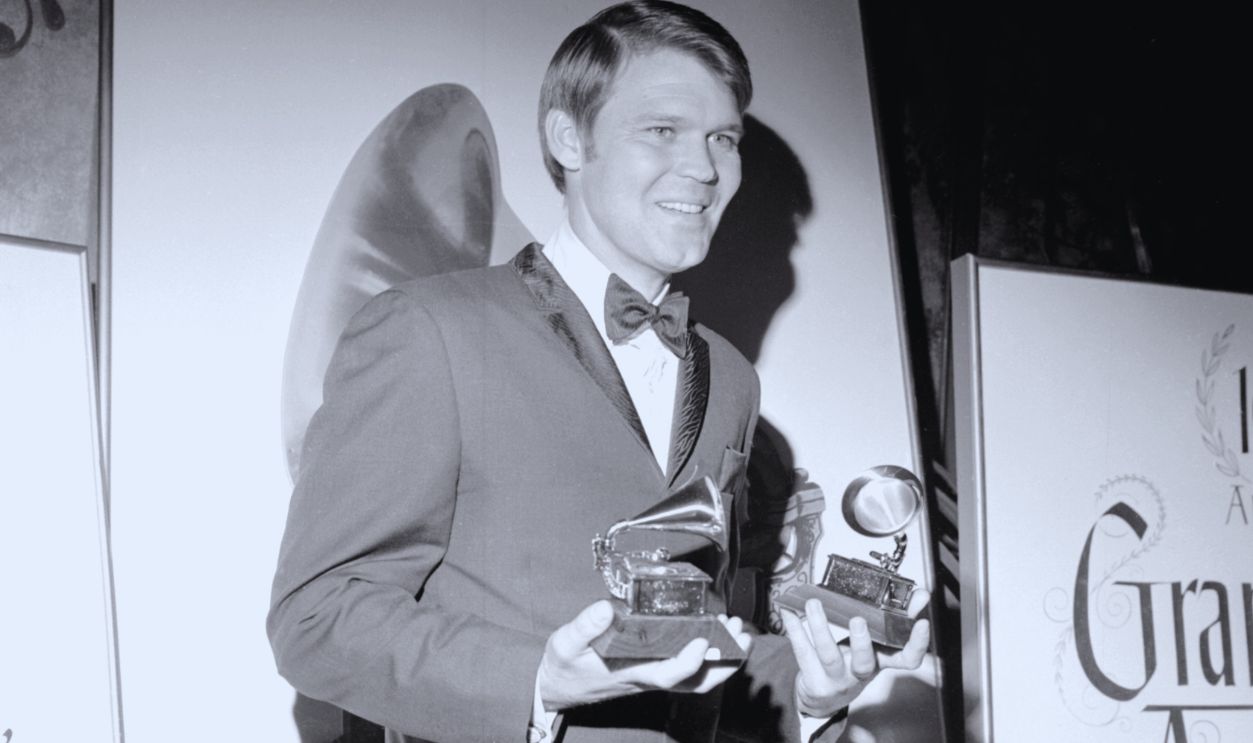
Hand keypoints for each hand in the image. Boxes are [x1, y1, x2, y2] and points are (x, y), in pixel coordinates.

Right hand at [536, 600, 751, 710]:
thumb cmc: (565, 666)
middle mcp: (650, 677)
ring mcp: (655, 674)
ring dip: (724, 658)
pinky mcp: (655, 666)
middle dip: (724, 662)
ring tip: (739, 631)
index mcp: (633, 673)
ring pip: (699, 677)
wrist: (559, 686)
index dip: (689, 661)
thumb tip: (605, 608)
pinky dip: (710, 654)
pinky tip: (718, 633)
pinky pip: (691, 667)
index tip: (703, 639)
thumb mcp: (566, 643)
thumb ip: (585, 626)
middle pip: (697, 682)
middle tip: (739, 633)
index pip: (669, 674)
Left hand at [781, 588, 930, 717]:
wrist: (824, 696)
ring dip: (820, 627)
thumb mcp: (877, 646)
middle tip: (858, 620)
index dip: (917, 644)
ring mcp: (836, 679)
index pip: (906, 659)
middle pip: (864, 663)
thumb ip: (896, 618)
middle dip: (861, 642)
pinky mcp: (813, 680)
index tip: (921, 623)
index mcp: (880, 662)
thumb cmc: (853, 663)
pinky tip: (788, 611)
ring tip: (814, 604)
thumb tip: (920, 594)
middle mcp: (859, 673)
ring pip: (828, 655)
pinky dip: (795, 630)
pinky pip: (802, 652)